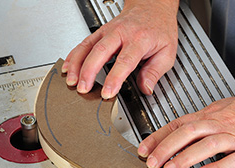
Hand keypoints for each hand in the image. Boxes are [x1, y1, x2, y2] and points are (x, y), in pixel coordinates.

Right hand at [62, 0, 178, 97]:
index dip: (114, 78)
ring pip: (88, 46)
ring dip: (77, 64)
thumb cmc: (159, 29)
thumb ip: (155, 72)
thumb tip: (146, 88)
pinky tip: (67, 68)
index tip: (108, 92)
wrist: (152, 6)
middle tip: (83, 88)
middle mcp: (121, 33)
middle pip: (101, 51)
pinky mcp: (100, 31)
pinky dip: (73, 56)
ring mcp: (108, 31)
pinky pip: (84, 43)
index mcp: (139, 39)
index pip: (125, 61)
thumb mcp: (167, 52)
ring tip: (71, 81)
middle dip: (89, 71)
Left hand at [137, 93, 234, 167]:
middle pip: (189, 131)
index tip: (144, 149)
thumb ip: (205, 120)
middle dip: (167, 147)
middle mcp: (222, 123)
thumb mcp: (227, 109)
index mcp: (213, 114)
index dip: (159, 136)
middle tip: (152, 162)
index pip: (180, 123)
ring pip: (208, 144)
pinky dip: (216, 167)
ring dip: (186, 157)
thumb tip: (182, 130)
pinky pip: (232, 159)